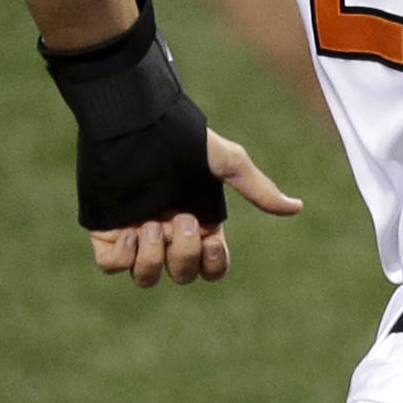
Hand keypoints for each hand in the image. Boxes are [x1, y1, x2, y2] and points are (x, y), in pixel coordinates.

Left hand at [88, 129, 300, 287]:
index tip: (211, 237)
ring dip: (153, 258)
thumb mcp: (228, 164)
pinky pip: (112, 266)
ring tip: (152, 224)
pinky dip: (124, 257)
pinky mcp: (105, 230)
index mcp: (199, 222)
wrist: (136, 124)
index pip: (210, 268)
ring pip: (146, 278)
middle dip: (185, 254)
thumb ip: (258, 189)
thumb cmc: (182, 139)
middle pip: (182, 275)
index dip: (213, 262)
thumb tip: (297, 207)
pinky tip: (131, 230)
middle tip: (181, 218)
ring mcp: (136, 233)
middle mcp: (169, 233)